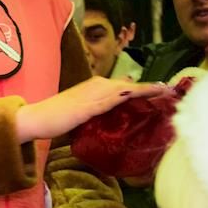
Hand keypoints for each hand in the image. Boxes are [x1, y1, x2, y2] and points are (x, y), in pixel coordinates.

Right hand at [16, 77, 169, 140]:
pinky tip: (142, 96)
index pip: (124, 87)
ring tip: (166, 91)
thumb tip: (110, 121)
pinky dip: (130, 96)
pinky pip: (113, 100)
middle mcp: (96, 86)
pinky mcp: (88, 106)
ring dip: (146, 90)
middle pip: (129, 86)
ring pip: (125, 89)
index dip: (144, 89)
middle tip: (171, 91)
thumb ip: (96, 114)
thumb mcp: (81, 115)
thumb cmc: (55, 119)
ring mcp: (93, 94)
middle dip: (150, 88)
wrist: (36, 118)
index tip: (162, 92)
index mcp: (95, 87)